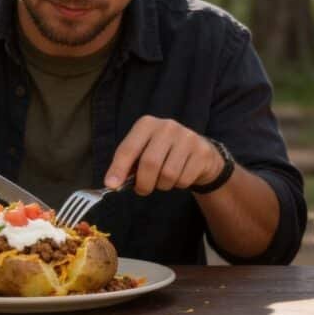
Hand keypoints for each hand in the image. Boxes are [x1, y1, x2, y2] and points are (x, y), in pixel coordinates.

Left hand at [105, 115, 223, 195]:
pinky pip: (184, 179)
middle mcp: (167, 126)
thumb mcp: (143, 152)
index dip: (119, 168)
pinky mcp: (202, 151)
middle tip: (142, 190)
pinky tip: (180, 175)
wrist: (199, 153)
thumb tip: (112, 183)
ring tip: (164, 179)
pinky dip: (179, 185)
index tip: (111, 185)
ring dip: (162, 185)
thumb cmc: (164, 154)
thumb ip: (127, 165)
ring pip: (168, 174)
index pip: (129, 148)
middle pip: (150, 163)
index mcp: (147, 124)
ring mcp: (187, 137)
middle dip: (143, 183)